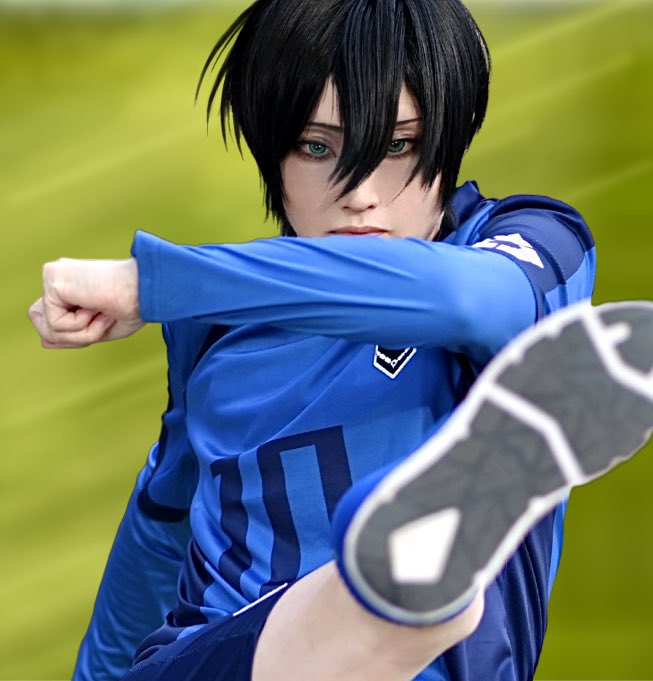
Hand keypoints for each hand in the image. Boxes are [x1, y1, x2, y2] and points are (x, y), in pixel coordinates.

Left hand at [28, 257, 144, 348]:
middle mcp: (59, 277)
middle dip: (73, 335)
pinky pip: (54, 323)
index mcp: (70, 285)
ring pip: (48, 328)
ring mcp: (54, 276)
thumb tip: (44, 343)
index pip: (50, 318)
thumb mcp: (100, 328)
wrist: (148, 289)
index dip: (71, 332)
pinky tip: (97, 307)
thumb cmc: (135, 306)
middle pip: (42, 324)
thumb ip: (72, 335)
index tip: (103, 318)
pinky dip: (81, 327)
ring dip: (82, 333)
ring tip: (103, 314)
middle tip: (103, 318)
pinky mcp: (52, 279)